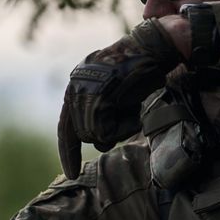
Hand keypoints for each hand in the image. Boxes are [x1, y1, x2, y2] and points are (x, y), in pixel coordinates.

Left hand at [58, 19, 182, 178]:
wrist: (154, 46)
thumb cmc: (141, 69)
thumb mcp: (117, 94)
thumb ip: (103, 117)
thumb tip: (99, 145)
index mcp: (76, 85)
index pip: (66, 125)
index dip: (69, 150)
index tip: (71, 173)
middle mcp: (75, 87)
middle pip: (83, 133)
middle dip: (107, 133)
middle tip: (129, 111)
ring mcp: (83, 92)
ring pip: (94, 135)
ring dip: (119, 128)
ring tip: (133, 104)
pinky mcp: (96, 98)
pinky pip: (107, 132)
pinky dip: (125, 126)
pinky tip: (134, 106)